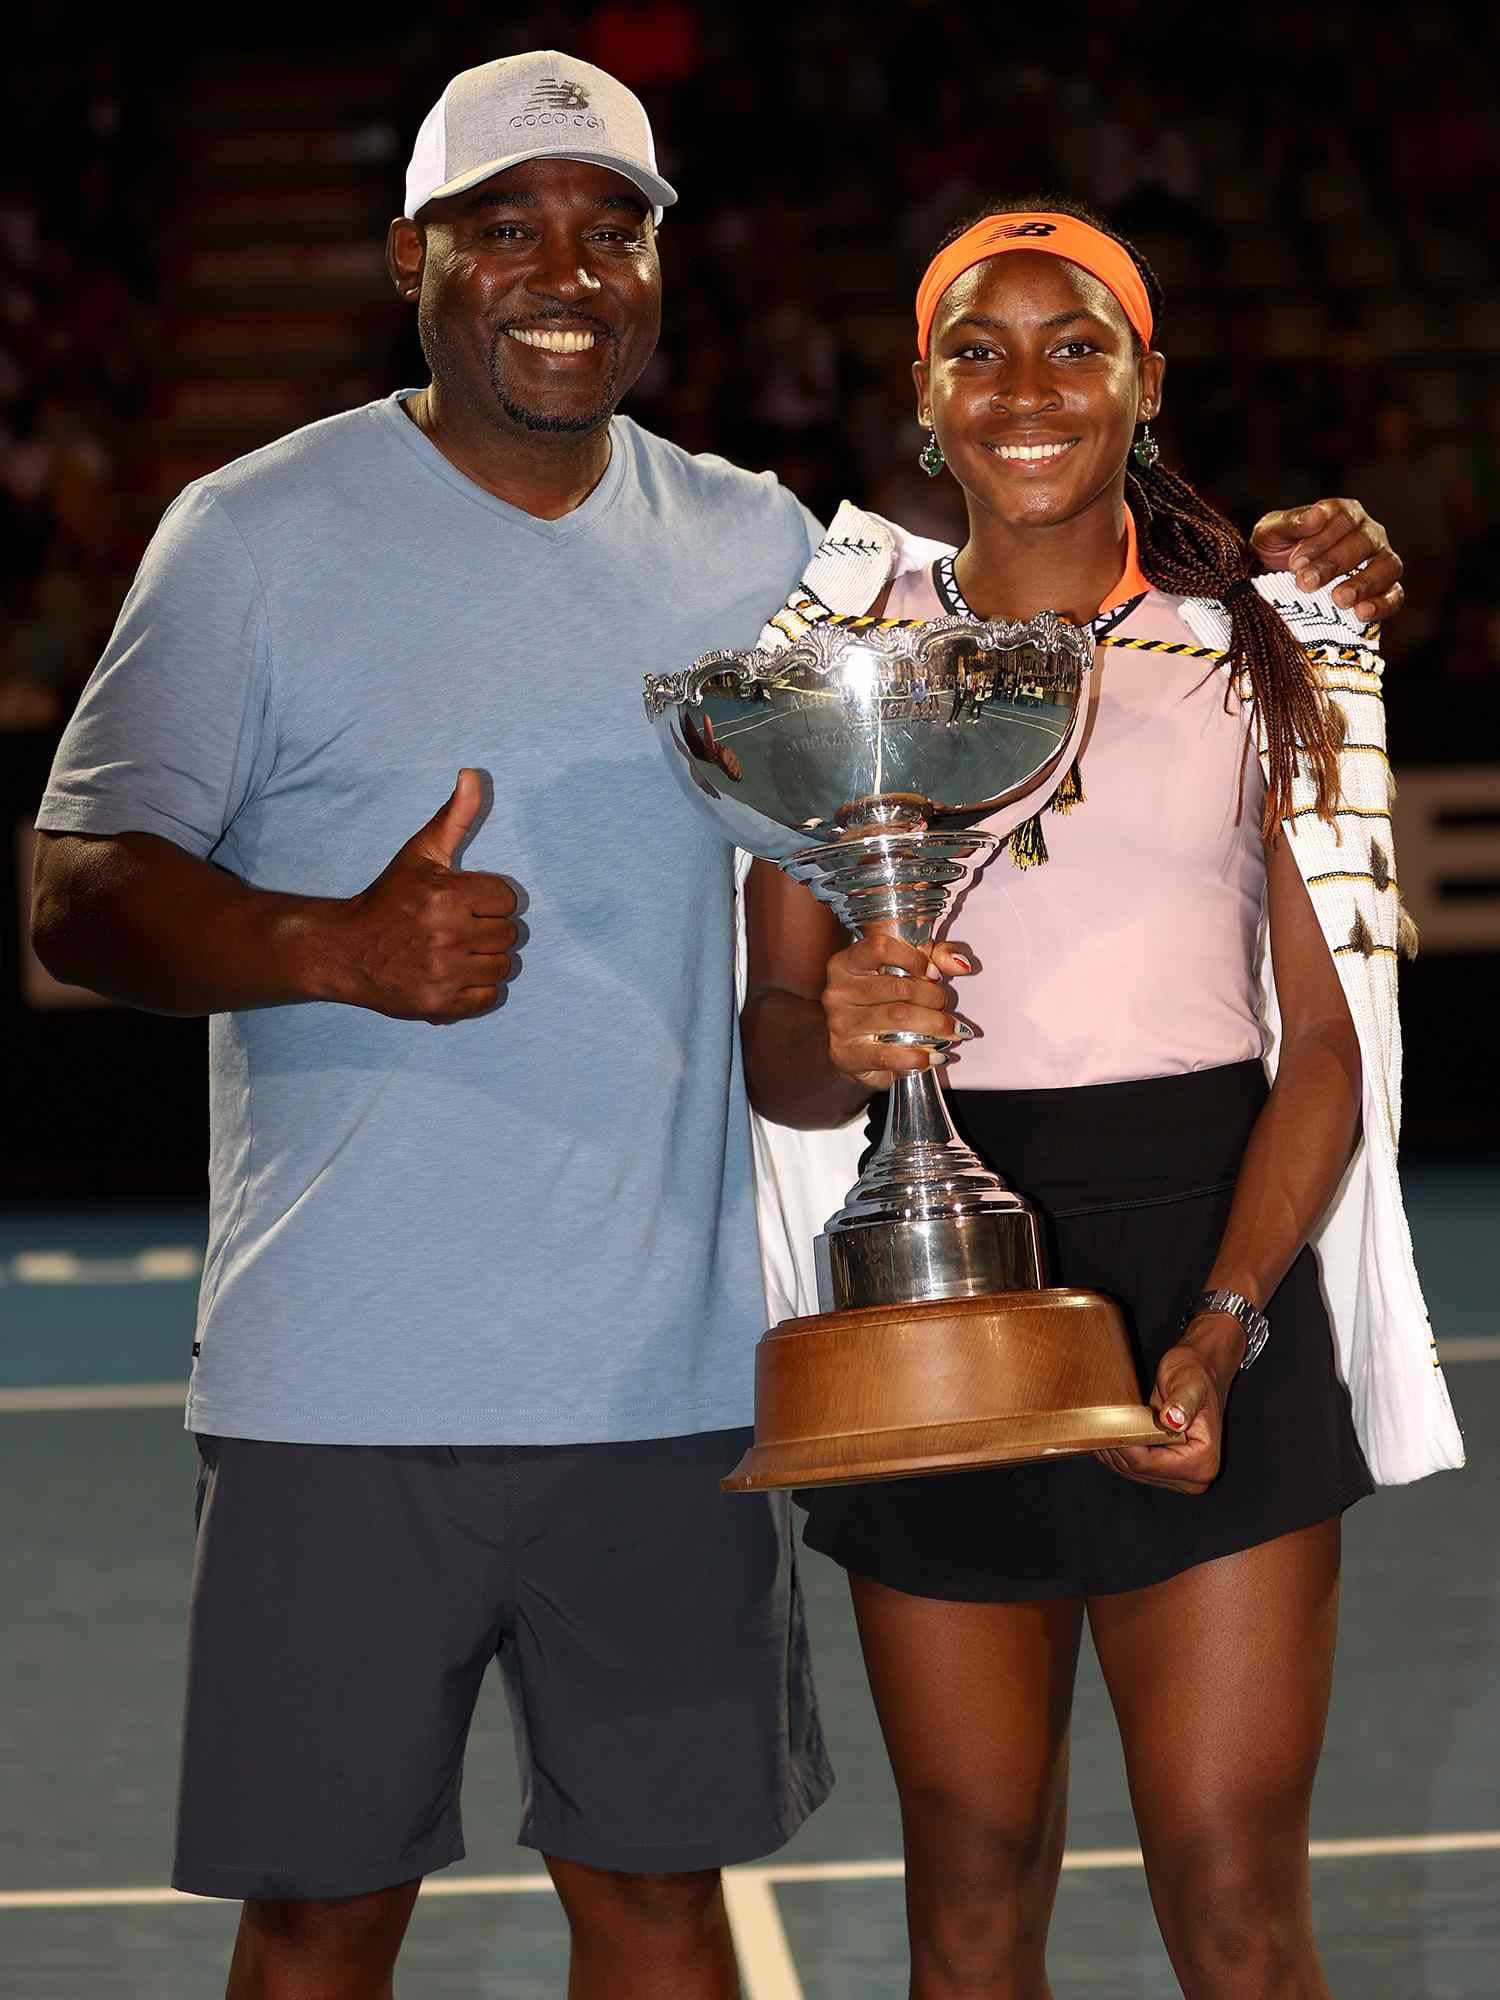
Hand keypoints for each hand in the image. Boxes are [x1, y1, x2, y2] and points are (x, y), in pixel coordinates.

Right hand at [329, 769, 518, 1023]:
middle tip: (459, 929)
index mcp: (448, 895)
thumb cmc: (388, 899)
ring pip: (503, 968)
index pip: (508, 900)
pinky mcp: (440, 1005)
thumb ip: (454, 816)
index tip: (466, 904)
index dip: (489, 901)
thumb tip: (472, 775)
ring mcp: (444, 973)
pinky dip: (478, 991)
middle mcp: (447, 935)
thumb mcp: (420, 853)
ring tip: (458, 953)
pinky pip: (489, 999)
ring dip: (486, 961)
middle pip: (509, 935)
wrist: (346, 951)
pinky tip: (455, 976)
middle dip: (489, 931)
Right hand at [822, 933, 974, 1088]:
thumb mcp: (905, 972)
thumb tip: (961, 963)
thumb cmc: (880, 1005)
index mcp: (847, 963)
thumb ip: (937, 957)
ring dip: (934, 1026)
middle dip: (933, 998)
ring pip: (898, 1019)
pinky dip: (917, 1057)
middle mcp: (838, 991)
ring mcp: (839, 1023)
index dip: (914, 958)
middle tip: (945, 1007)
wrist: (852, 1049)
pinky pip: (888, 1055)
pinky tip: (931, 1057)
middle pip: (899, 987)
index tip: (933, 973)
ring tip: (950, 1031)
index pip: (880, 948)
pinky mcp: (845, 1054)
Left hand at [1097, 1312, 1245, 1494]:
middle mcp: (1195, 1475)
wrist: (1201, 1371)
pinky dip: (1119, 1453)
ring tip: (1100, 1429)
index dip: (1124, 1446)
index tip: (1107, 1427)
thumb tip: (1174, 1420)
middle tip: (1097, 1426)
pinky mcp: (1168, 1470)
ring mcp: (1181, 1476)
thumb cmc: (1196, 1375)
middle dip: (1116, 1449)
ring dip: (1114, 1452)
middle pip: (1139, 1471)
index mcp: (1203, 1460)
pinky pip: (1135, 1468)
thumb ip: (1183, 1402)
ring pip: (1132, 1472)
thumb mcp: (1190, 1384)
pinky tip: (1108, 1435)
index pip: (1149, 1464)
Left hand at [1249, 499, 1403, 623]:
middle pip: (1364, 543)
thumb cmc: (1277, 551)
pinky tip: (1362, 613)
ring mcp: (1380, 561)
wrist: (1273, 583)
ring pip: (1387, 566)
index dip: (1320, 541)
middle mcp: (1367, 533)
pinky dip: (1382, 604)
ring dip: (1364, 583)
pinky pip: (1395, 595)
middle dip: (1333, 564)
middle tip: (1306, 583)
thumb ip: (1290, 523)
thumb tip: (1315, 516)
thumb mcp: (1271, 533)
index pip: (1342, 519)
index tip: (1295, 562)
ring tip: (1340, 599)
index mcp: (1342, 514)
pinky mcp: (1385, 590)